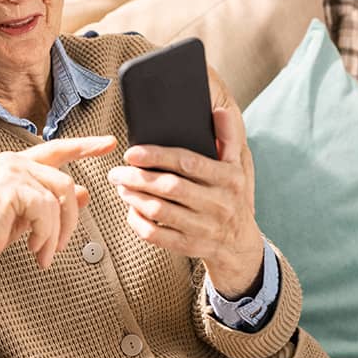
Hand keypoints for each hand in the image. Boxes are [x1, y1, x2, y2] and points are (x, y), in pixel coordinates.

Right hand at [0, 136, 116, 267]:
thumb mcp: (27, 217)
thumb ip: (53, 203)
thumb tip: (85, 193)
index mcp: (17, 164)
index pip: (57, 150)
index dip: (84, 147)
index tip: (108, 144)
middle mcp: (14, 161)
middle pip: (65, 183)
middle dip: (70, 219)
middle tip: (61, 246)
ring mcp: (12, 171)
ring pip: (58, 200)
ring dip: (56, 234)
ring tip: (43, 254)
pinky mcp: (12, 187)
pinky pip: (45, 211)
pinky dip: (45, 235)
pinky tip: (34, 249)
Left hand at [107, 70, 261, 294]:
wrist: (240, 244)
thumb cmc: (233, 196)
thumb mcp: (239, 166)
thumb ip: (229, 137)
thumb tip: (220, 110)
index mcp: (228, 178)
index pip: (188, 163)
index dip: (157, 156)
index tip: (132, 152)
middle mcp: (218, 203)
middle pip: (169, 187)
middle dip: (138, 178)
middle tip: (117, 172)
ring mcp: (204, 228)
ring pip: (160, 211)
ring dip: (134, 198)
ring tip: (121, 186)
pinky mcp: (190, 247)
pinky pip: (157, 235)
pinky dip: (138, 222)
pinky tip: (131, 209)